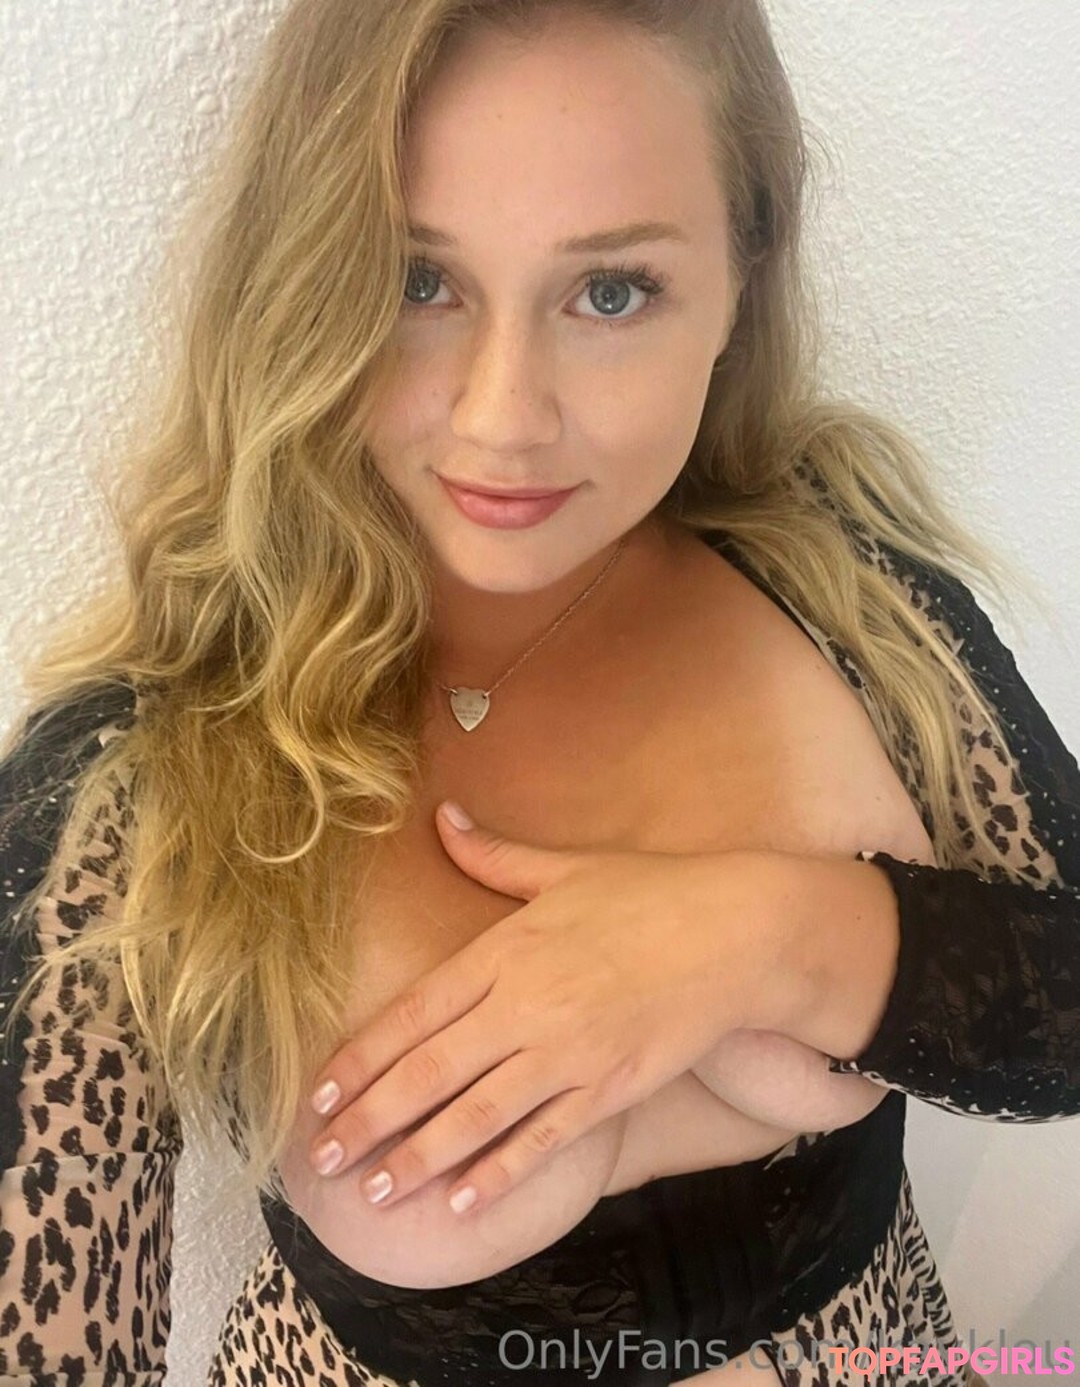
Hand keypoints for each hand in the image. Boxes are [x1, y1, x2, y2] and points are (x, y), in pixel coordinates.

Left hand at [305, 801, 783, 1215]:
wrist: (738, 932)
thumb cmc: (650, 892)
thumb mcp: (565, 867)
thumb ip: (493, 854)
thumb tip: (441, 815)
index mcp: (505, 950)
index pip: (413, 1013)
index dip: (361, 1059)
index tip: (318, 1096)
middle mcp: (525, 1007)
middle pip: (430, 1073)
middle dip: (370, 1122)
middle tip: (322, 1161)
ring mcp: (567, 1055)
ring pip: (477, 1117)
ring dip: (420, 1157)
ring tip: (377, 1192)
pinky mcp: (608, 1090)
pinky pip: (544, 1140)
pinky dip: (502, 1173)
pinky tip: (463, 1202)